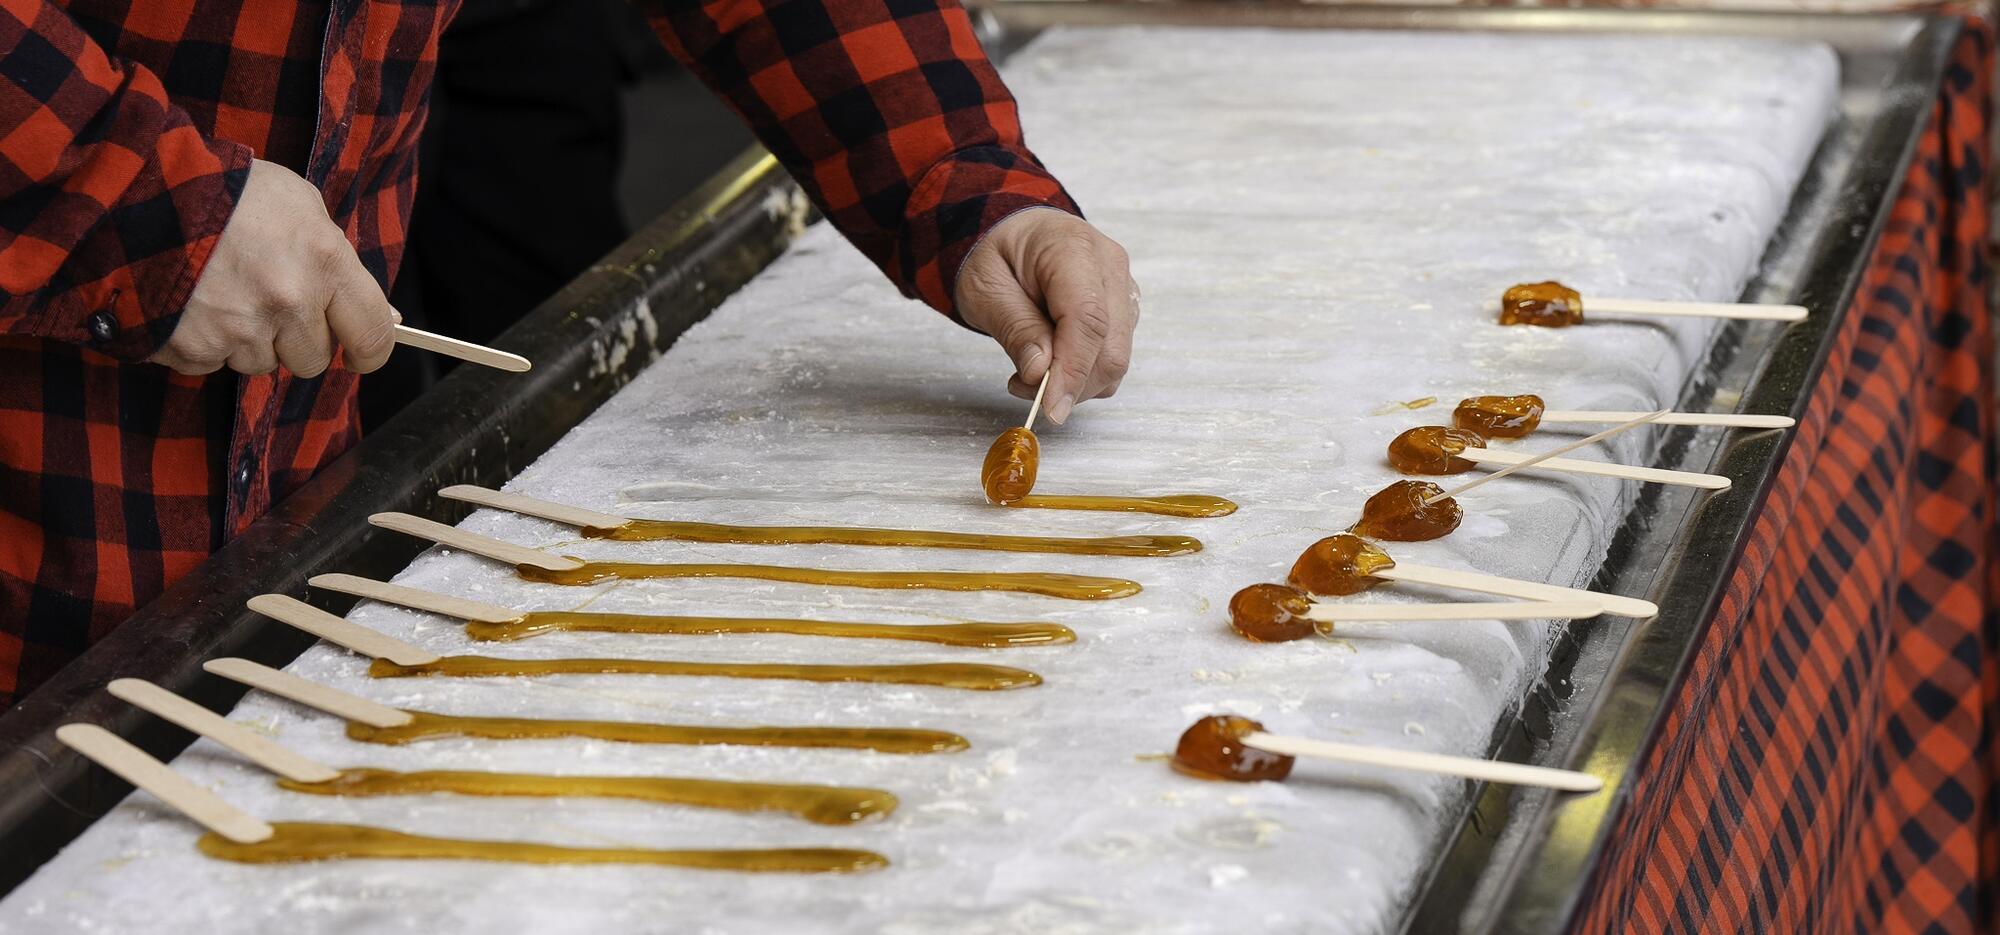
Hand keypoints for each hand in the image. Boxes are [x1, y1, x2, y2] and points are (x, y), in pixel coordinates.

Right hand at [149, 159, 396, 376]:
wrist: (134, 193)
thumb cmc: (225, 191)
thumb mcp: (300, 205)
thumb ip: (342, 261)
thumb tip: (387, 316)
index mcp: (323, 262)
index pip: (371, 332)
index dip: (370, 352)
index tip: (362, 356)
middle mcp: (288, 302)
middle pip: (313, 359)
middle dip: (295, 339)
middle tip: (267, 301)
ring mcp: (240, 330)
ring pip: (262, 365)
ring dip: (247, 341)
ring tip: (221, 292)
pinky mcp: (195, 349)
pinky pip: (213, 365)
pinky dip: (204, 344)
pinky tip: (191, 305)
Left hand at [956, 209, 1137, 423]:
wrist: (1013, 232)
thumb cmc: (996, 254)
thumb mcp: (985, 288)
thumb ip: (1015, 328)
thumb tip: (1040, 373)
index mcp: (1074, 248)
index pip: (1088, 319)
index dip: (1072, 370)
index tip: (1050, 408)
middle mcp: (1110, 266)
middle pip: (1110, 347)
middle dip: (1071, 384)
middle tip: (1022, 388)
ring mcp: (1122, 288)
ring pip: (1115, 359)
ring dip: (1075, 382)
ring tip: (1029, 371)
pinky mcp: (1122, 310)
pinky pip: (1111, 356)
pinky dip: (1082, 374)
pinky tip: (1050, 362)